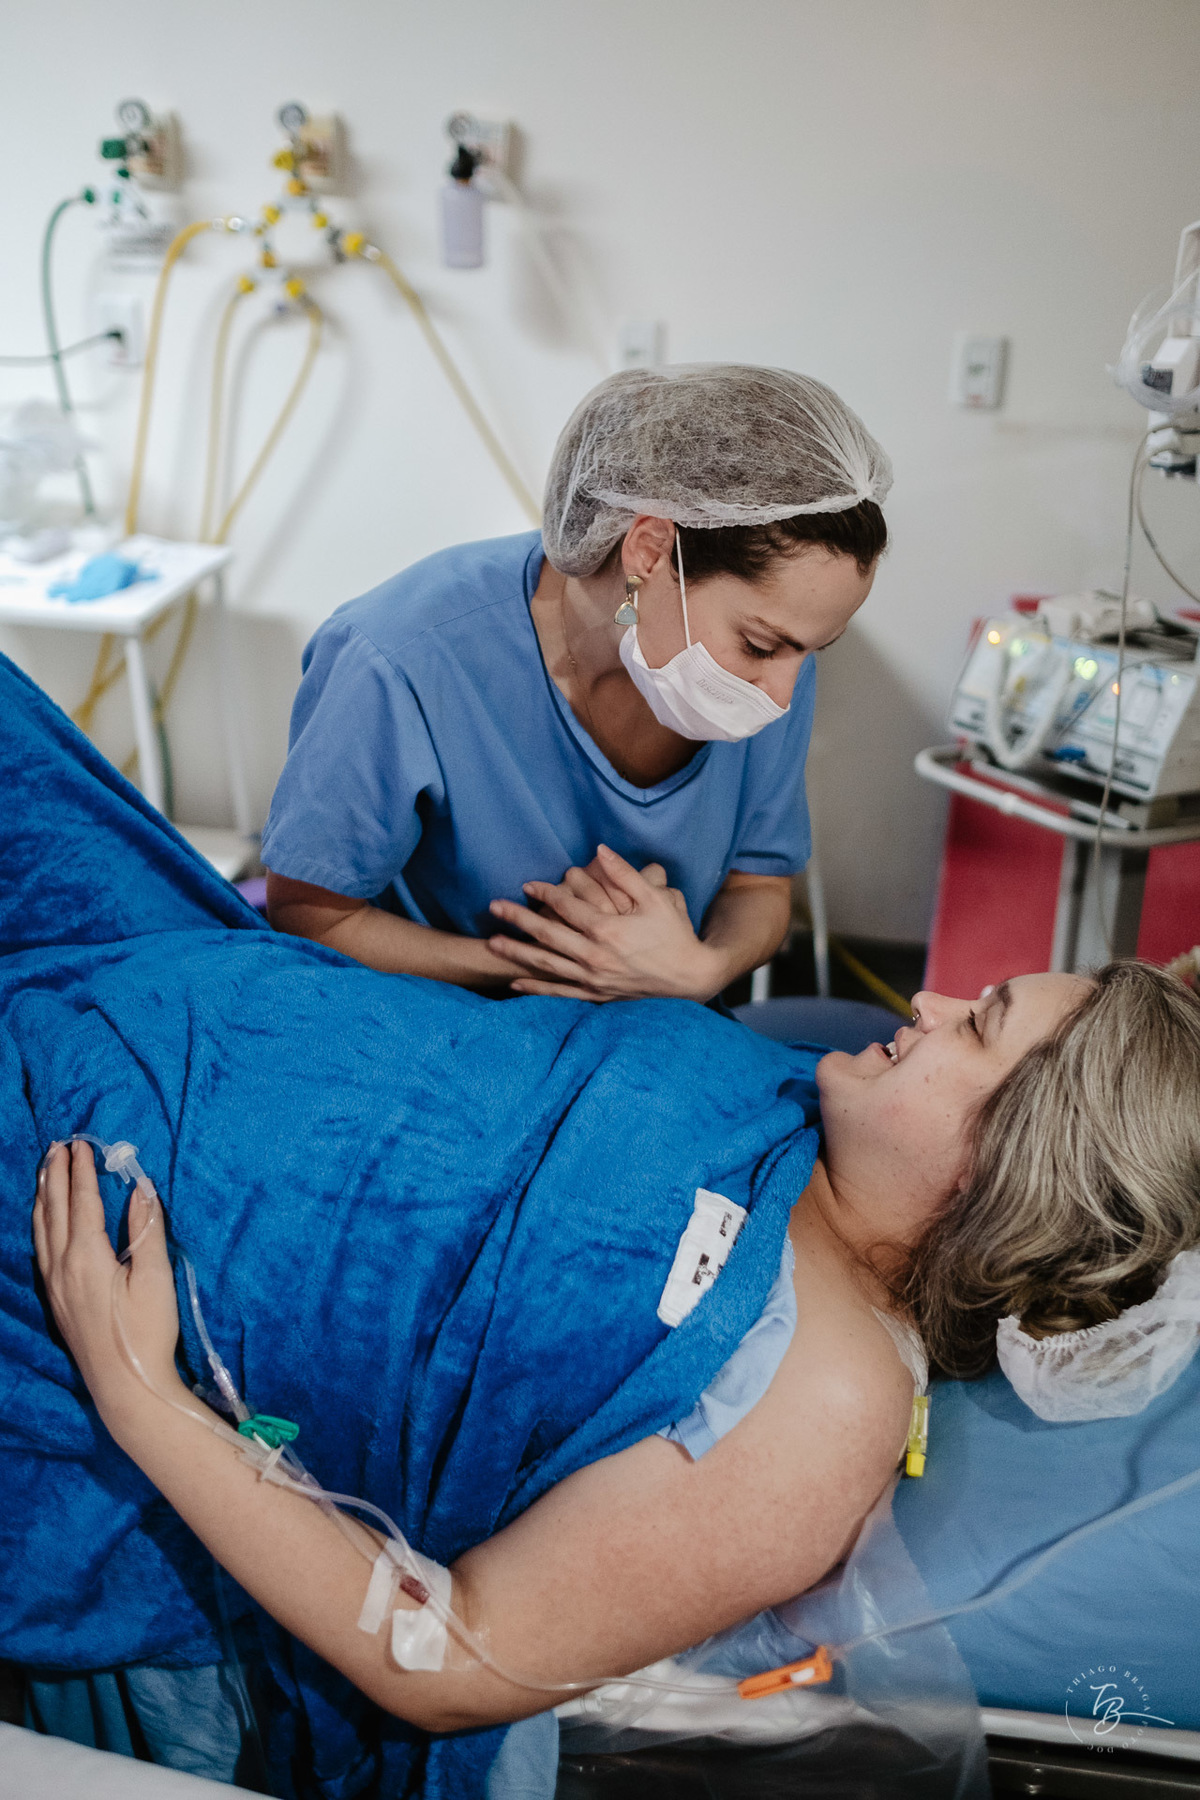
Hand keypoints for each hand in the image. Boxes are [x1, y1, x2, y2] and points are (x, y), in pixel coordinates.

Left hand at [32, 1141, 183, 1429]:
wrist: (125, 1385)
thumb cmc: (147, 1332)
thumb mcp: (155, 1279)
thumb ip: (146, 1230)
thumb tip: (141, 1189)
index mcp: (87, 1257)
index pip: (82, 1202)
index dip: (82, 1171)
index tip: (82, 1144)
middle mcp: (62, 1266)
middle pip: (54, 1209)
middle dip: (56, 1175)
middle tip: (59, 1146)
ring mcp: (55, 1285)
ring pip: (41, 1228)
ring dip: (44, 1195)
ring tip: (46, 1171)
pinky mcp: (56, 1299)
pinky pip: (40, 1248)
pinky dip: (41, 1222)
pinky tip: (45, 1219)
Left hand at [488, 845, 728, 1001]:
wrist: (691, 978)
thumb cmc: (675, 935)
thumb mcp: (656, 899)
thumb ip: (625, 874)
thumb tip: (600, 850)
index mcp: (608, 930)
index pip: (566, 908)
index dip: (544, 894)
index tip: (526, 885)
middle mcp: (595, 956)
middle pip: (547, 935)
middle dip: (518, 920)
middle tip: (493, 907)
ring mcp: (594, 979)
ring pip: (547, 964)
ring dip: (517, 952)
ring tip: (493, 943)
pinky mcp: (597, 995)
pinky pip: (560, 992)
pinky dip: (536, 989)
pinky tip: (515, 984)